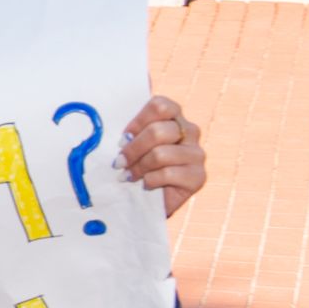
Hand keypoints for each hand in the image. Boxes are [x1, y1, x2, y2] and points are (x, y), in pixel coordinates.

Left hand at [120, 94, 206, 217]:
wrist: (148, 201)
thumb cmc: (136, 167)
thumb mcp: (130, 145)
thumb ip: (128, 132)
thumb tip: (110, 124)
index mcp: (174, 117)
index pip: (160, 105)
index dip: (137, 122)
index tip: (123, 138)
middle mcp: (189, 131)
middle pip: (158, 131)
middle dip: (132, 149)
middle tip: (119, 163)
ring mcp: (196, 154)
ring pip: (160, 154)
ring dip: (138, 167)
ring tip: (128, 176)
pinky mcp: (198, 176)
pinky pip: (168, 174)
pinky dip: (150, 181)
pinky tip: (145, 185)